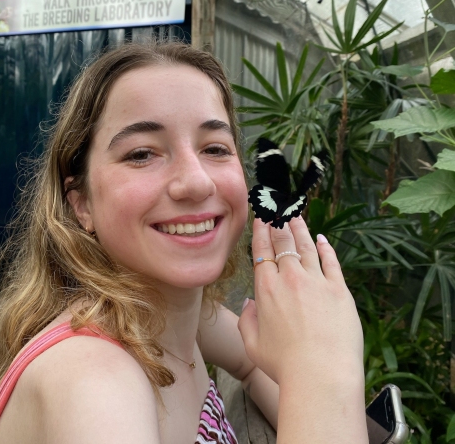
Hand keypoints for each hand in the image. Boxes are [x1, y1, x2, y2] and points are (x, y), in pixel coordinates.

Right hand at [238, 216, 363, 385]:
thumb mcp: (252, 345)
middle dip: (279, 224)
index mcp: (266, 289)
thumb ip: (247, 319)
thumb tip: (252, 303)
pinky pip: (331, 262)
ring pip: (306, 246)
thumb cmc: (284, 364)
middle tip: (278, 211)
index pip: (262, 252)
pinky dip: (326, 248)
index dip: (261, 233)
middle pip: (283, 242)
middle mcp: (290, 278)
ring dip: (300, 229)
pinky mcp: (339, 290)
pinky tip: (322, 239)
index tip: (261, 220)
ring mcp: (316, 281)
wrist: (320, 375)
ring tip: (296, 216)